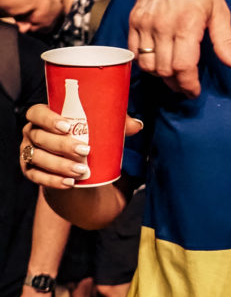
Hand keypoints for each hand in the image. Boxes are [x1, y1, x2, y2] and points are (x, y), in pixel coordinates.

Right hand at [21, 104, 142, 188]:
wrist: (71, 156)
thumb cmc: (83, 132)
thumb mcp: (96, 124)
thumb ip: (115, 121)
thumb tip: (137, 126)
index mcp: (42, 116)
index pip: (36, 113)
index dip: (48, 119)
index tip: (68, 126)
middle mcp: (31, 133)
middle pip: (40, 137)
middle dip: (62, 145)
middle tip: (85, 151)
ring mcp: (27, 152)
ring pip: (38, 158)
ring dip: (60, 165)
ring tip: (82, 170)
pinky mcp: (30, 171)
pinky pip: (37, 177)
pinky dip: (53, 180)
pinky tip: (69, 182)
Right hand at [127, 0, 230, 96]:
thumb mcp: (221, 11)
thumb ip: (225, 41)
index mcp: (186, 24)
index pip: (183, 67)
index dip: (189, 85)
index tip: (195, 91)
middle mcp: (162, 25)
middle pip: (164, 70)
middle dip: (176, 83)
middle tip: (187, 85)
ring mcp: (144, 23)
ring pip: (147, 65)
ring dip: (160, 75)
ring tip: (174, 76)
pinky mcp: (133, 20)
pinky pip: (134, 52)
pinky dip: (145, 62)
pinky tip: (158, 61)